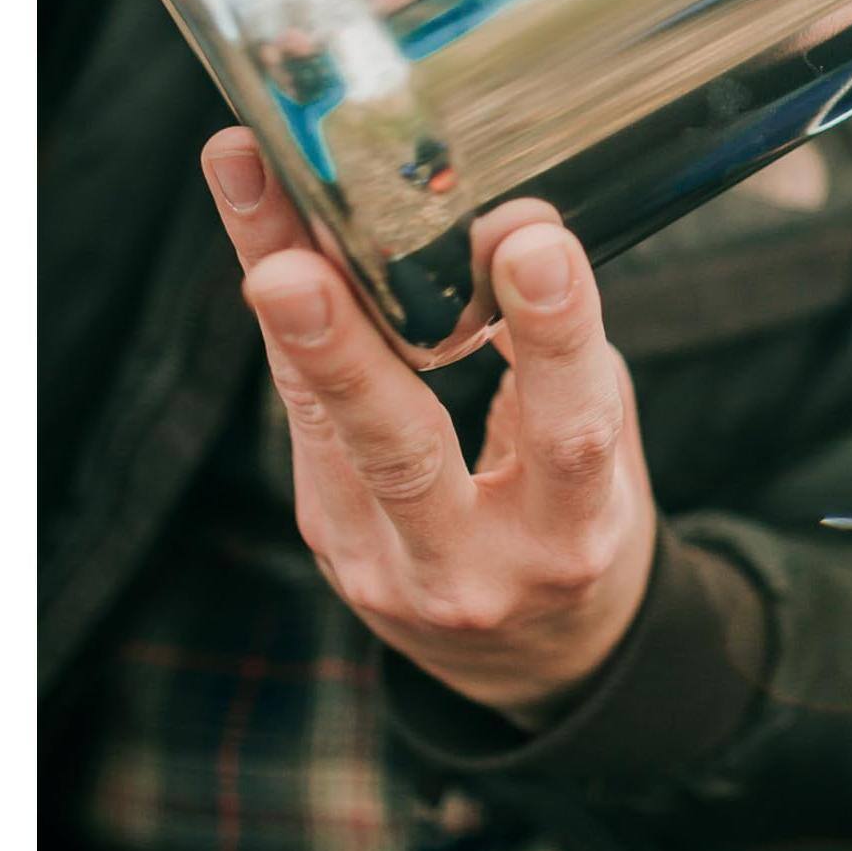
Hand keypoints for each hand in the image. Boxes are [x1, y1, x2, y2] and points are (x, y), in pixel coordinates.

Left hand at [201, 126, 657, 723]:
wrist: (535, 658)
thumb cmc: (579, 521)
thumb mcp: (608, 452)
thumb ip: (561, 355)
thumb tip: (505, 224)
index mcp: (573, 539)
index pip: (568, 433)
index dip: (552, 336)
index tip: (528, 241)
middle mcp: (473, 568)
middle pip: (402, 456)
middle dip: (344, 353)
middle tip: (290, 269)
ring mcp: (385, 568)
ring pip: (325, 428)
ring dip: (281, 308)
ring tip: (243, 192)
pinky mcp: (332, 545)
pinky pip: (307, 420)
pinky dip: (295, 325)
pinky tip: (268, 234)